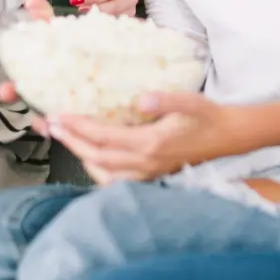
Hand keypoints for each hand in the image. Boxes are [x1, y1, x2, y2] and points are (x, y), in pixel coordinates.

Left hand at [48, 93, 240, 183]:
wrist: (230, 138)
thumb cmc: (209, 117)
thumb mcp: (191, 101)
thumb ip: (165, 100)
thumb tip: (140, 99)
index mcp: (151, 144)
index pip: (103, 137)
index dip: (78, 127)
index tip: (58, 116)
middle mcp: (145, 164)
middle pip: (96, 157)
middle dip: (70, 141)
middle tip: (50, 126)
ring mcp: (148, 173)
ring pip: (103, 173)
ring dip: (81, 156)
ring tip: (65, 139)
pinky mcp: (151, 176)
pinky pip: (116, 181)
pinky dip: (98, 171)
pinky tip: (92, 159)